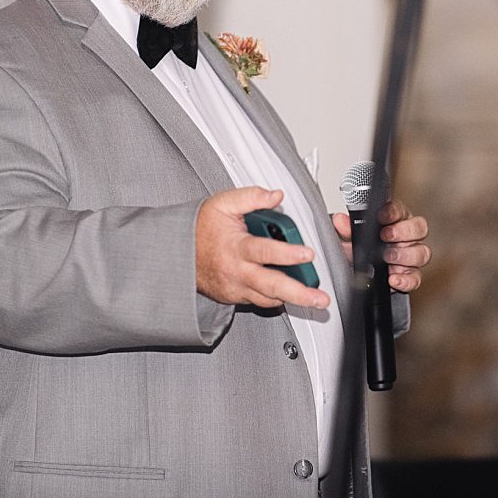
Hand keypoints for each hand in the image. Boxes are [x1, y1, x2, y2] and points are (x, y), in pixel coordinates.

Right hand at [195, 186, 331, 311]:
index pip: (265, 251)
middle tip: (319, 298)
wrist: (179, 253)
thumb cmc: (201, 229)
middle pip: (272, 286)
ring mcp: (237, 287)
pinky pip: (261, 301)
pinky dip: (277, 298)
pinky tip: (291, 295)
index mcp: (236, 247)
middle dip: (299, 293)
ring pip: (269, 299)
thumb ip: (251, 196)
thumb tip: (276, 196)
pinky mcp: (236, 297)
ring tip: (313, 301)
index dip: (288, 253)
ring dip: (293, 300)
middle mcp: (237, 271)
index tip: (307, 254)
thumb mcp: (223, 204)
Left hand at [331, 199, 431, 292]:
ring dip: (406, 255)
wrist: (356, 271)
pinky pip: (415, 278)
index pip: (400, 211)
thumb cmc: (360, 248)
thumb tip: (340, 220)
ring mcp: (411, 256)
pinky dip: (406, 280)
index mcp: (395, 221)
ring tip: (389, 257)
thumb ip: (346, 229)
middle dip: (403, 232)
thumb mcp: (349, 238)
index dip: (392, 212)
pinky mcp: (410, 275)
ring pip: (422, 253)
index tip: (381, 216)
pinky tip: (394, 279)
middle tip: (386, 236)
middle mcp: (407, 237)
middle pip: (419, 228)